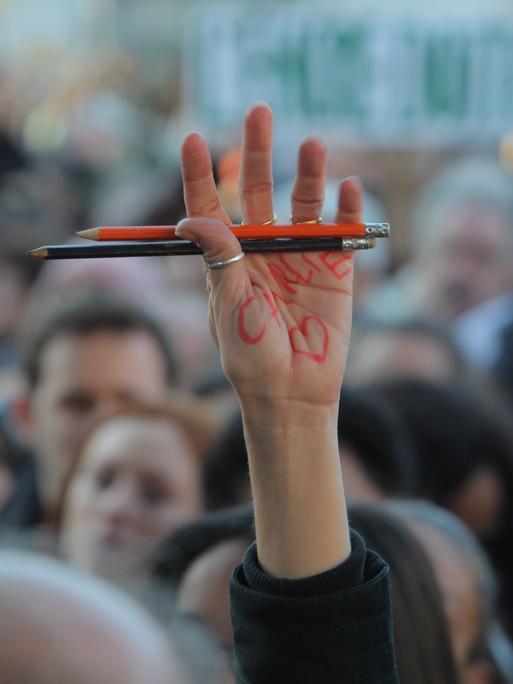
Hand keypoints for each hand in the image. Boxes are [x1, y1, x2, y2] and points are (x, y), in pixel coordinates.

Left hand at [176, 105, 362, 409]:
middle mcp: (261, 250)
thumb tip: (191, 216)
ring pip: (302, 204)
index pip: (210, 208)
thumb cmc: (251, 357)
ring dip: (308, 173)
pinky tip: (349, 186)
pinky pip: (341, 230)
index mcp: (228, 260)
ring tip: (312, 144)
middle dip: (256, 153)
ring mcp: (298, 256)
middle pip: (257, 191)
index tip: (191, 138)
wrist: (293, 393)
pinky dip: (347, 208)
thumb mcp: (229, 306)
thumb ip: (219, 259)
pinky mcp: (334, 269)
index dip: (199, 174)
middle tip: (258, 112)